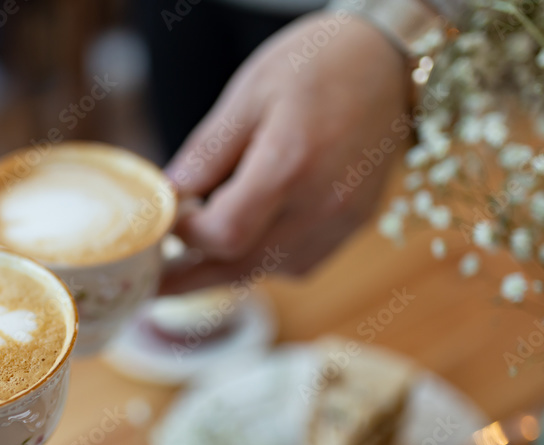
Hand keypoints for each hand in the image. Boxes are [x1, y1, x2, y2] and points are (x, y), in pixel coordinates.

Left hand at [162, 12, 408, 292]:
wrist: (390, 61)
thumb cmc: (317, 64)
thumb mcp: (249, 93)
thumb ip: (208, 150)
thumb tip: (170, 194)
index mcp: (290, 165)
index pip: (224, 234)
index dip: (186, 237)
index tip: (167, 220)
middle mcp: (322, 204)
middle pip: (243, 267)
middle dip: (191, 277)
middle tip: (153, 284)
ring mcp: (343, 221)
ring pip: (270, 270)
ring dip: (228, 268)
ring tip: (193, 258)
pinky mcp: (355, 226)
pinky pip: (300, 264)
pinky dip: (266, 261)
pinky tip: (248, 238)